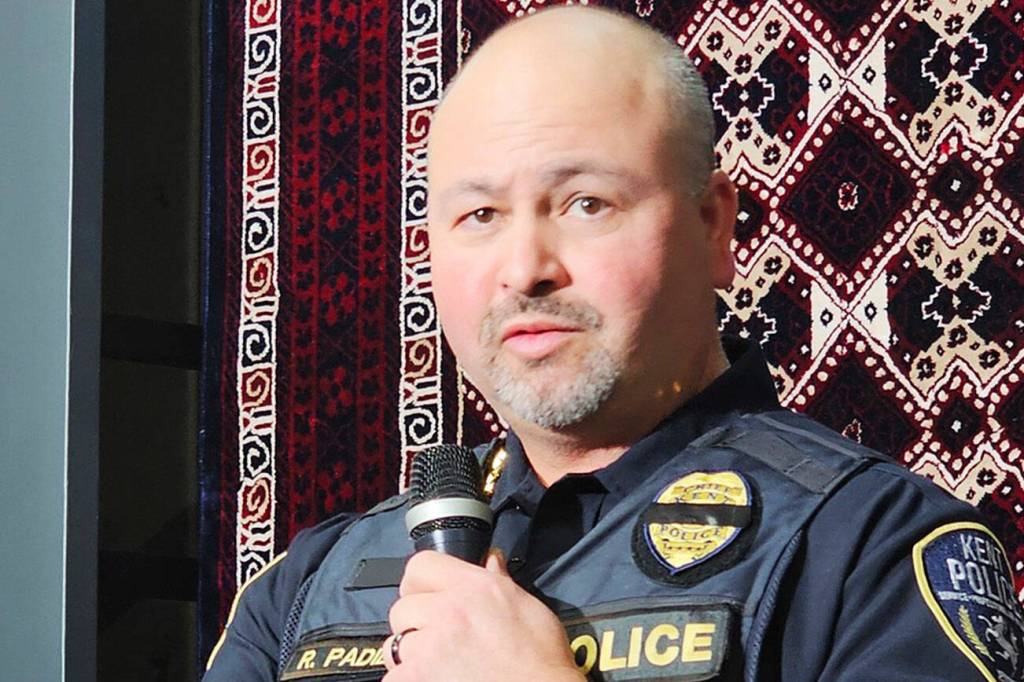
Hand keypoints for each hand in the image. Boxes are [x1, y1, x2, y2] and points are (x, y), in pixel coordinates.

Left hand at [381, 550, 584, 681]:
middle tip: (439, 640)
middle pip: (403, 607)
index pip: (420, 565)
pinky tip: (434, 680)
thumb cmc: (540, 663)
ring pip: (396, 644)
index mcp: (475, 587)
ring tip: (440, 666)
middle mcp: (449, 610)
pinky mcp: (417, 678)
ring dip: (412, 656)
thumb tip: (491, 560)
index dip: (421, 582)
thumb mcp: (527, 608)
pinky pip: (395, 676)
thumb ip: (500, 580)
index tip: (427, 596)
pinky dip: (408, 680)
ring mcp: (430, 647)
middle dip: (416, 623)